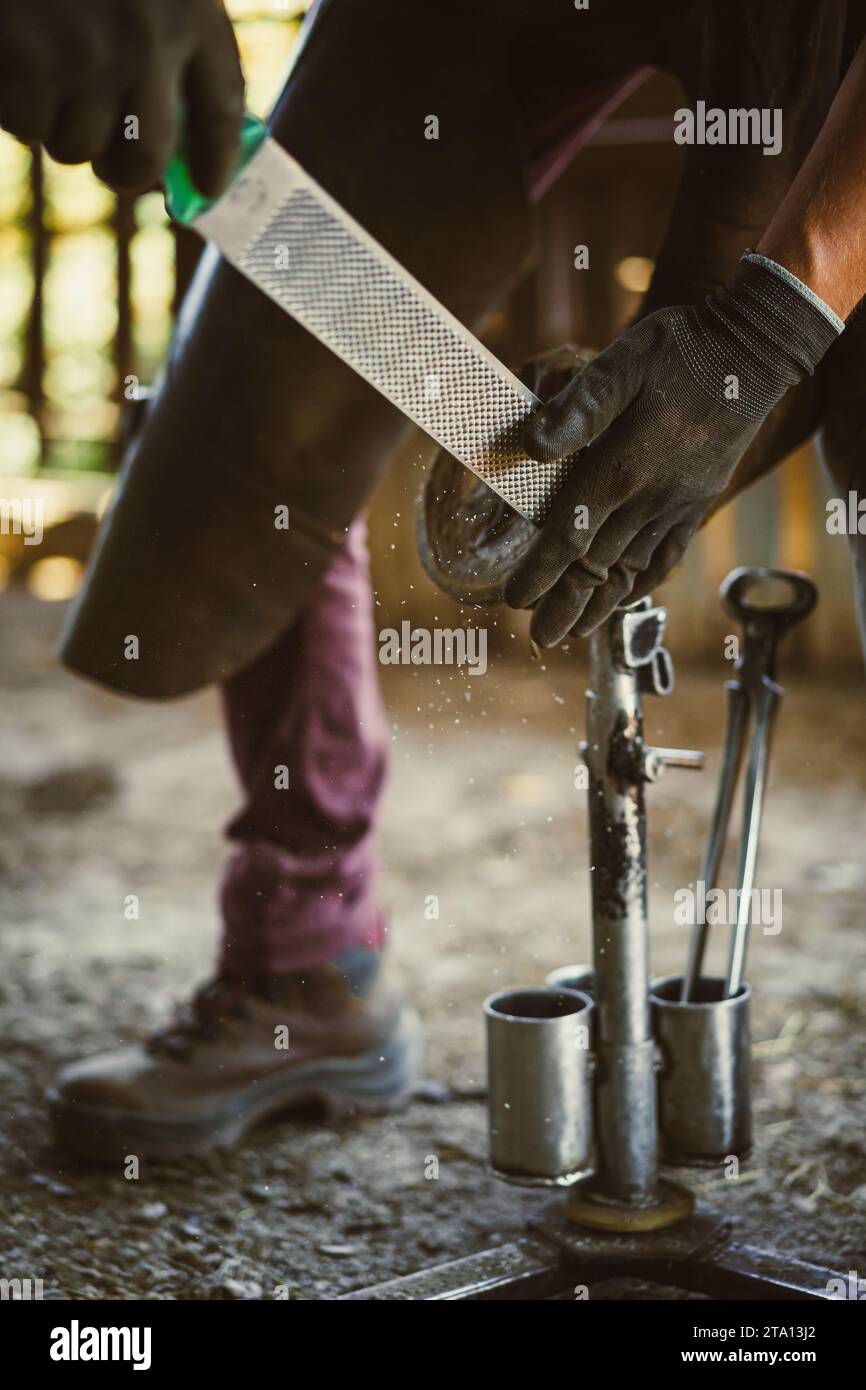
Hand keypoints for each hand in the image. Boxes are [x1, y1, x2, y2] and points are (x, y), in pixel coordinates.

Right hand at [0, 0, 243, 194]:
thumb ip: (168, 45)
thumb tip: (174, 150)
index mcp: (190, 8)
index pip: (221, 109)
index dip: (216, 161)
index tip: (209, 189)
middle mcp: (149, 37)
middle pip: (145, 156)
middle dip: (125, 173)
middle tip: (113, 169)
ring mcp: (87, 55)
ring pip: (77, 146)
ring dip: (57, 126)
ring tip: (44, 71)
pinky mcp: (31, 64)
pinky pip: (25, 126)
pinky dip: (14, 105)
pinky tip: (14, 58)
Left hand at [505, 255, 841, 645]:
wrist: (751, 351)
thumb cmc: (680, 350)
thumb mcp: (620, 363)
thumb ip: (577, 409)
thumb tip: (532, 445)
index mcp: (621, 468)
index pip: (569, 535)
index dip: (540, 572)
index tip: (516, 599)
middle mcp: (649, 498)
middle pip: (596, 566)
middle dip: (564, 604)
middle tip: (540, 636)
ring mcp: (677, 504)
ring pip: (630, 569)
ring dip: (600, 604)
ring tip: (575, 632)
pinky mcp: (696, 501)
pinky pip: (668, 555)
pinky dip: (644, 582)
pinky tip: (627, 597)